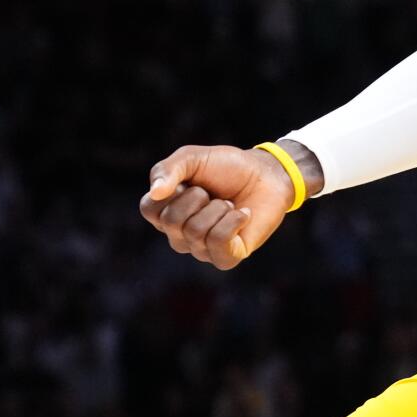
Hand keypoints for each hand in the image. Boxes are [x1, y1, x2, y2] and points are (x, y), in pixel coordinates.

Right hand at [139, 144, 295, 269]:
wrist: (266, 175)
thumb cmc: (227, 168)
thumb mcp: (192, 158)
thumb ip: (167, 169)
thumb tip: (156, 192)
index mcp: (165, 213)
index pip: (149, 209)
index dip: (172, 189)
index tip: (191, 181)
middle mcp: (178, 236)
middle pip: (171, 222)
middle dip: (198, 197)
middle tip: (214, 193)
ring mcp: (201, 250)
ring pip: (195, 231)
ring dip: (219, 208)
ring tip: (229, 204)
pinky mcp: (225, 258)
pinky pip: (218, 241)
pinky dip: (234, 220)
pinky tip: (243, 214)